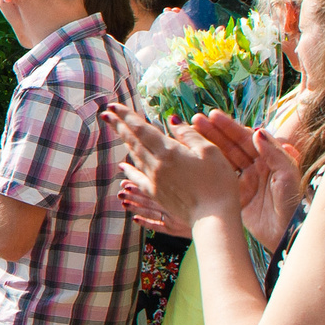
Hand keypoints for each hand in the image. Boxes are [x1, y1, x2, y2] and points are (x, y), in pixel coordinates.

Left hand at [101, 102, 244, 230]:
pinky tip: (123, 167)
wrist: (213, 218)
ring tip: (117, 130)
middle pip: (133, 141)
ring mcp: (154, 181)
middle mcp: (156, 166)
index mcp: (168, 152)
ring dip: (124, 142)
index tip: (112, 106)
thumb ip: (188, 134)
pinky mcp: (157, 195)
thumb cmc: (218, 183)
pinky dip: (129, 171)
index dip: (126, 116)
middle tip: (105, 113)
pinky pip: (138, 179)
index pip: (141, 129)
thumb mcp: (210, 151)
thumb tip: (171, 119)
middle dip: (118, 125)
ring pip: (134, 157)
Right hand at [191, 111, 304, 250]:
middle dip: (213, 132)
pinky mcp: (236, 196)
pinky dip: (207, 167)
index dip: (229, 126)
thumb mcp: (287, 176)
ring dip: (208, 146)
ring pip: (223, 159)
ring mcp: (245, 181)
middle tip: (194, 120)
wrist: (287, 235)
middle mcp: (256, 167)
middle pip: (231, 145)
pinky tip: (193, 158)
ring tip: (189, 135)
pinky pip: (219, 177)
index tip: (212, 116)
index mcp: (270, 158)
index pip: (246, 138)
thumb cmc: (292, 204)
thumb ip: (275, 152)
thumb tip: (257, 131)